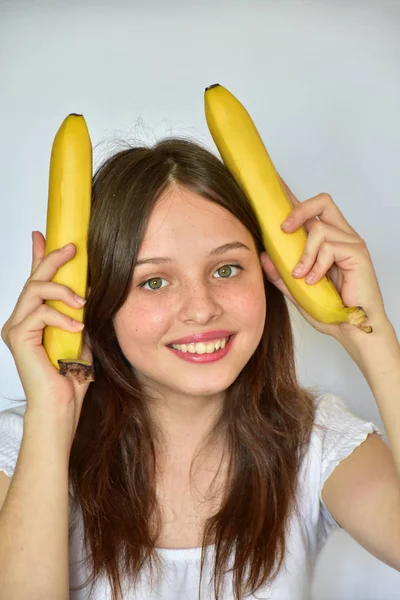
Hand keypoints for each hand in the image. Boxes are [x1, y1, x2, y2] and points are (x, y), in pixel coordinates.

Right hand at [1, 231, 92, 445]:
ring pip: (35, 290)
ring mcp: (15, 328)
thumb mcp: (80, 332)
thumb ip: (77, 311)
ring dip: (63, 290)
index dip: (38, 256)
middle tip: (72, 248)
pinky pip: (40, 313)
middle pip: (34, 279)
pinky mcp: (18, 337)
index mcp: (33, 318)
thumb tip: (88, 287)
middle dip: (53, 259)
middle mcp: (19, 320)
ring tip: (83, 302)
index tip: (42, 235)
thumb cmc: (71, 374)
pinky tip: (77, 328)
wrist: (62, 405)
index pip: (34, 281)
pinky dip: (62, 317)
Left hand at [260, 178, 388, 341]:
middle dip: (298, 210)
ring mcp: (351, 243)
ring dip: (304, 255)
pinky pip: (329, 247)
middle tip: (282, 229)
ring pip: (319, 229)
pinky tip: (313, 281)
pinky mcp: (357, 253)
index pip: (310, 210)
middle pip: (322, 201)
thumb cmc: (329, 309)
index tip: (273, 185)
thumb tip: (263, 254)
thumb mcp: (296, 289)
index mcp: (327, 240)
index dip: (292, 196)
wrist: (352, 328)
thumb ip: (280, 273)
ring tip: (301, 276)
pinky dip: (316, 265)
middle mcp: (341, 235)